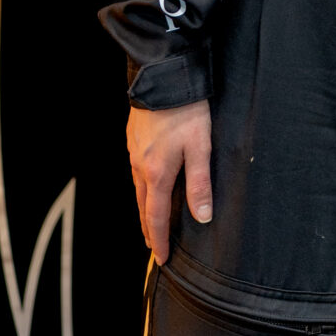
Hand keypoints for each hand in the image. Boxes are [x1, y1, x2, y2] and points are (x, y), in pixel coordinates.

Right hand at [126, 99, 212, 263]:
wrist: (163, 77)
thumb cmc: (186, 111)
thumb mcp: (200, 147)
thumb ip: (200, 183)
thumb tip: (202, 217)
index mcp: (157, 174)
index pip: (157, 217)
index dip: (159, 240)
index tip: (161, 258)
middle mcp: (140, 167)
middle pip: (143, 207)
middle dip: (149, 229)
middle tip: (153, 246)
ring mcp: (134, 153)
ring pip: (138, 190)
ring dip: (145, 209)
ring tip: (151, 222)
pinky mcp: (133, 139)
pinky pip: (136, 172)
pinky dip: (142, 188)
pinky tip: (148, 185)